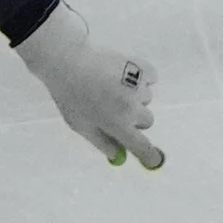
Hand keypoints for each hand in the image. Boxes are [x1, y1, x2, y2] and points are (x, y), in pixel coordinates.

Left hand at [16, 1, 162, 168]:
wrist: (69, 60)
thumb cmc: (71, 96)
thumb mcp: (81, 126)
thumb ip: (103, 143)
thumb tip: (118, 157)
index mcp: (117, 124)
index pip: (142, 146)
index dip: (149, 156)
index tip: (154, 161)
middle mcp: (132, 108)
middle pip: (146, 121)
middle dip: (135, 119)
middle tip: (115, 110)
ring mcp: (139, 87)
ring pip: (146, 98)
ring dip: (135, 97)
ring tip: (112, 86)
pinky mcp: (142, 67)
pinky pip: (151, 79)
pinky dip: (143, 79)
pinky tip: (124, 74)